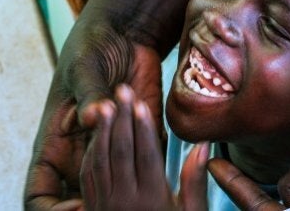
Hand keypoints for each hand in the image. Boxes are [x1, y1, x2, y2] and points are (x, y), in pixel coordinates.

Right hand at [25, 24, 162, 210]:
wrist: (125, 31)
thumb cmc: (92, 46)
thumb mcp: (84, 67)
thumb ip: (88, 94)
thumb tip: (94, 118)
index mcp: (55, 143)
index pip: (39, 195)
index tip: (77, 207)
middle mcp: (80, 154)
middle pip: (77, 201)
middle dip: (95, 209)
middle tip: (120, 207)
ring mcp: (111, 150)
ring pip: (114, 189)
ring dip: (129, 187)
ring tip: (143, 177)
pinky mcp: (140, 140)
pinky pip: (144, 167)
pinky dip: (152, 171)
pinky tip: (163, 163)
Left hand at [80, 84, 207, 210]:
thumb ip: (194, 181)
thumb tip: (202, 145)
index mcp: (153, 201)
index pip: (146, 155)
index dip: (143, 127)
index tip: (141, 103)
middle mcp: (126, 201)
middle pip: (121, 150)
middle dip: (122, 118)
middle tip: (123, 90)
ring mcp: (105, 204)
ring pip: (101, 159)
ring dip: (103, 129)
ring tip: (107, 103)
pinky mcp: (92, 207)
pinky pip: (88, 174)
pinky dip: (92, 150)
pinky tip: (97, 133)